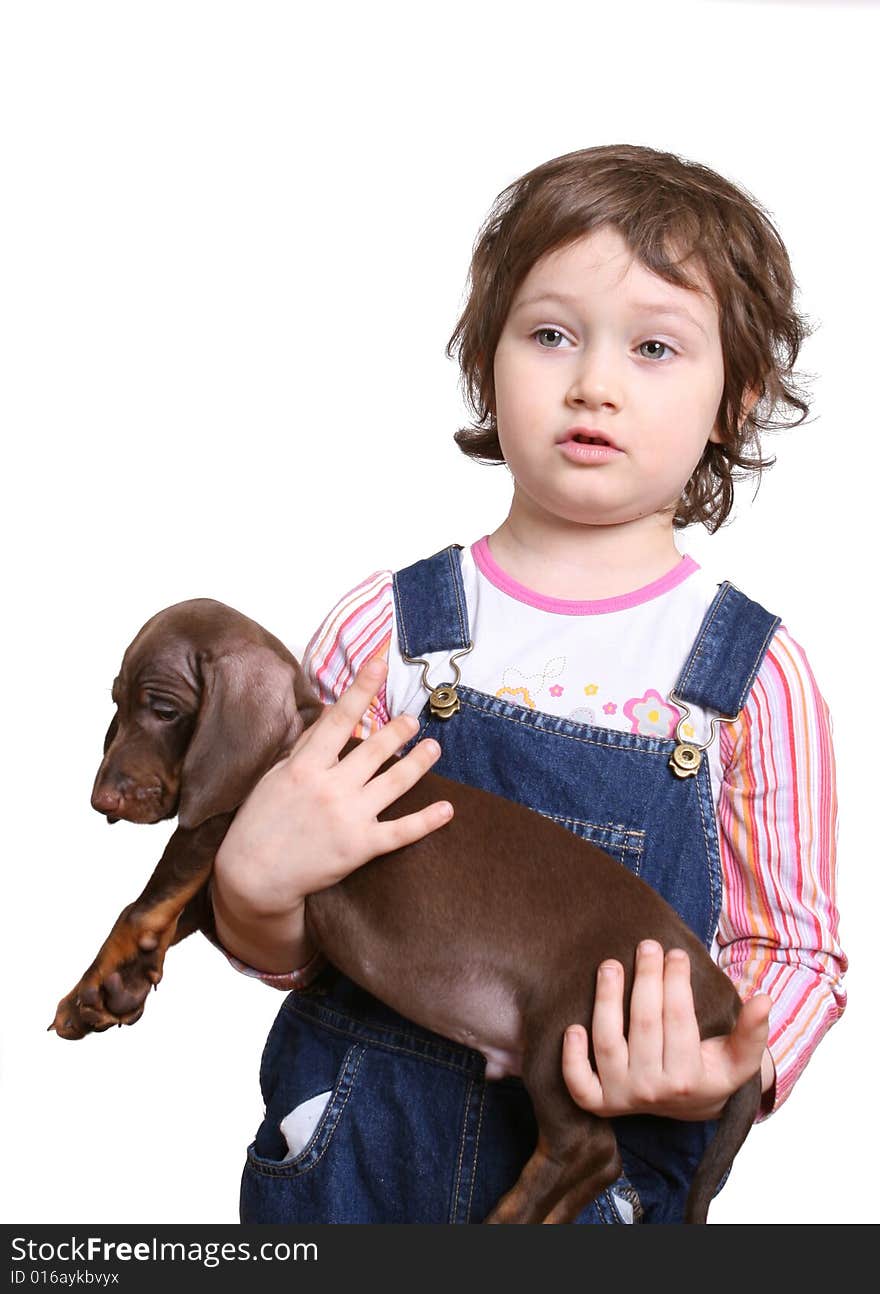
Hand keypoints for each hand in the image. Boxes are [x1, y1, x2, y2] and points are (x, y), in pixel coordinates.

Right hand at [213, 656, 451, 914]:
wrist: (252, 878)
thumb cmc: (259, 823)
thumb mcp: (275, 776)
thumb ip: (306, 747)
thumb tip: (329, 713)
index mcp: (306, 766)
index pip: (340, 718)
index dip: (362, 688)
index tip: (380, 664)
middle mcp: (331, 787)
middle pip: (375, 748)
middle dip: (399, 730)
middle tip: (413, 719)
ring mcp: (348, 817)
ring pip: (395, 782)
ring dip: (419, 762)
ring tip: (434, 748)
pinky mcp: (360, 847)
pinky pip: (401, 831)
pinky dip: (427, 821)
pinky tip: (447, 810)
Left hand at [561, 940, 770, 1120]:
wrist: (686, 1106)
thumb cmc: (710, 1070)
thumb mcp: (739, 1059)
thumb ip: (752, 1032)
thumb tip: (764, 998)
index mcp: (689, 1080)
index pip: (678, 1020)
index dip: (676, 982)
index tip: (677, 953)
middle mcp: (653, 1091)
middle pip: (643, 1025)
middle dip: (645, 980)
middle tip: (647, 946)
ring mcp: (623, 1097)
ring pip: (608, 1043)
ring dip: (606, 1000)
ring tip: (610, 965)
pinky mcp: (599, 1102)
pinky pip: (580, 1084)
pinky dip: (571, 1059)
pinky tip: (573, 1026)